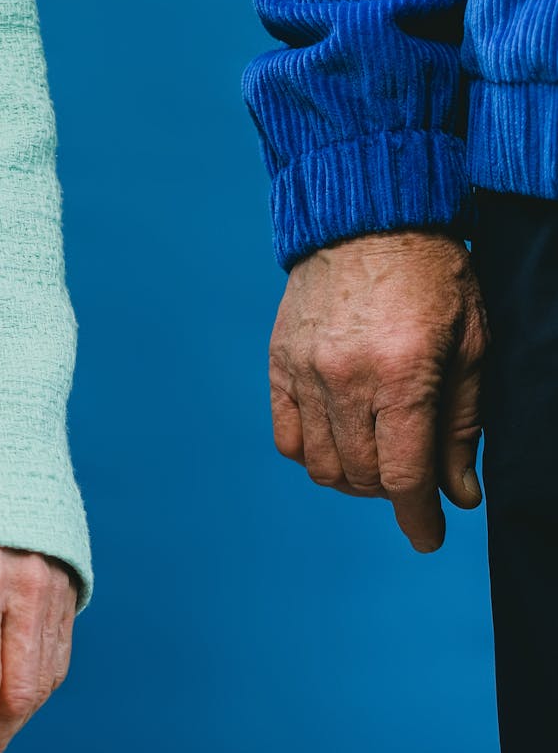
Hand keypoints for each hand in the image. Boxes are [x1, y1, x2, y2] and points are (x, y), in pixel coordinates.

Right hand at [269, 229, 489, 550]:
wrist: (369, 214)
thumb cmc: (433, 275)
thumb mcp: (471, 345)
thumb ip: (463, 424)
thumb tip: (459, 494)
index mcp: (403, 373)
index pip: (404, 474)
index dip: (418, 517)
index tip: (428, 537)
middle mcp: (346, 379)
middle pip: (363, 476)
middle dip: (393, 493)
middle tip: (412, 480)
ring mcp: (305, 374)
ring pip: (323, 466)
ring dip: (354, 480)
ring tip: (377, 462)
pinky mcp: (280, 366)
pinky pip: (289, 439)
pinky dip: (314, 455)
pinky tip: (339, 442)